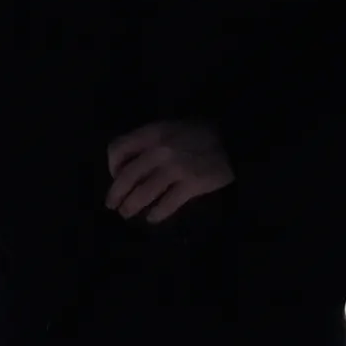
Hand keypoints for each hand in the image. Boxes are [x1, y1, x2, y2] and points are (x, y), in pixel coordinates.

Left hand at [104, 121, 233, 221]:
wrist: (234, 139)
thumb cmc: (201, 133)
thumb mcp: (170, 127)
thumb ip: (150, 142)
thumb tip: (129, 166)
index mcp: (153, 132)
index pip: (118, 149)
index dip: (111, 166)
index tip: (116, 176)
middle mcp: (160, 150)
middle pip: (126, 176)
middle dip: (116, 194)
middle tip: (113, 205)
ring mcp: (176, 168)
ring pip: (143, 193)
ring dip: (131, 206)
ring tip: (127, 213)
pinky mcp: (192, 184)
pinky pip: (167, 204)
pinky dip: (156, 213)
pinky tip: (153, 217)